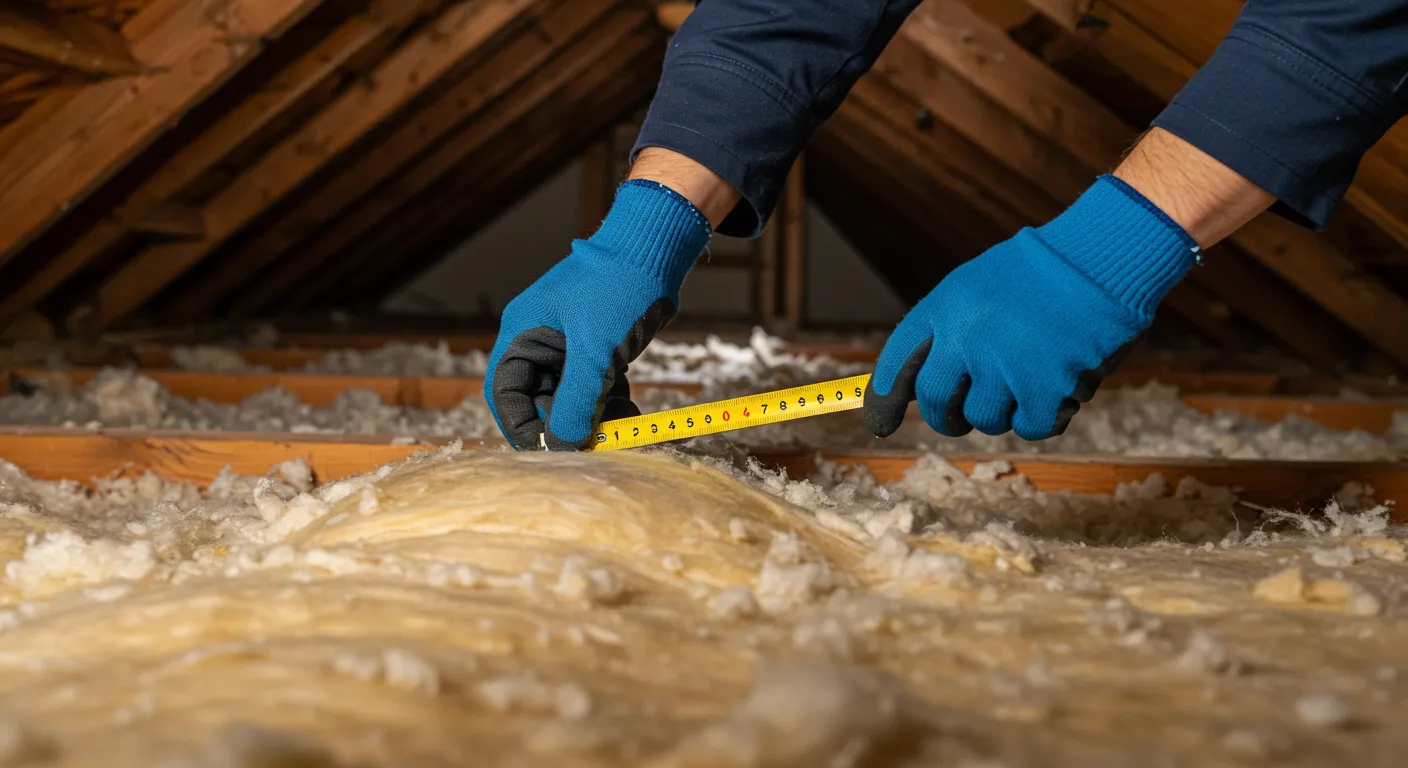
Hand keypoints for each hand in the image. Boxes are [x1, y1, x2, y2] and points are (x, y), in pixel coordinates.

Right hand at [486, 180, 710, 449]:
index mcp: (524, 333)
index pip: (506, 393)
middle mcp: (540, 340)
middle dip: (565, 423)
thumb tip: (561, 445)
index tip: (547, 452)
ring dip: (592, 416)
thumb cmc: (618, 287)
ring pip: (570, 396)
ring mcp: (569, 344)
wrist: (658, 245)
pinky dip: (609, 400)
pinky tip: (631, 408)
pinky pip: (594, 385)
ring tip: (623, 424)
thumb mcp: (596, 350)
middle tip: (596, 442)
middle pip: (539, 399)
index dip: (522, 426)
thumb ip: (576, 400)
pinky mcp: (596, 346)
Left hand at [864, 175, 1201, 440]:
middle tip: (960, 417)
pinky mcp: (1045, 389)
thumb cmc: (1039, 273)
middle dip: (946, 417)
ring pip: (984, 419)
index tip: (879, 424)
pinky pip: (1029, 427)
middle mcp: (967, 340)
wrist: (1101, 258)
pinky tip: (1056, 387)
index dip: (883, 400)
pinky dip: (1041, 416)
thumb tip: (917, 386)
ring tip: (1028, 374)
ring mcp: (1005, 367)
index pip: (898, 362)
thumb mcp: (974, 287)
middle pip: (937, 404)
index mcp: (945, 309)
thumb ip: (944, 331)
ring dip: (1002, 409)